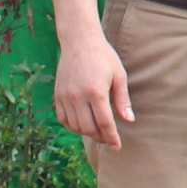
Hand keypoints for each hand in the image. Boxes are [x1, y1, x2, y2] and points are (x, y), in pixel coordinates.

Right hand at [54, 25, 135, 150]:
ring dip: (87, 133)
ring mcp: (65, 96)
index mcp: (96, 91)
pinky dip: (73, 126)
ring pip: (75, 126)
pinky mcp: (57, 94)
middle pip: (88, 128)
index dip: (111, 137)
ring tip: (98, 131)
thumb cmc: (103, 57)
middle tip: (109, 139)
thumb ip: (122, 100)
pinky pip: (63, 118)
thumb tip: (128, 120)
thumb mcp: (119, 75)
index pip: (104, 123)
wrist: (79, 41)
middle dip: (100, 137)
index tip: (117, 146)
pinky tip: (83, 124)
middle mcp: (78, 96)